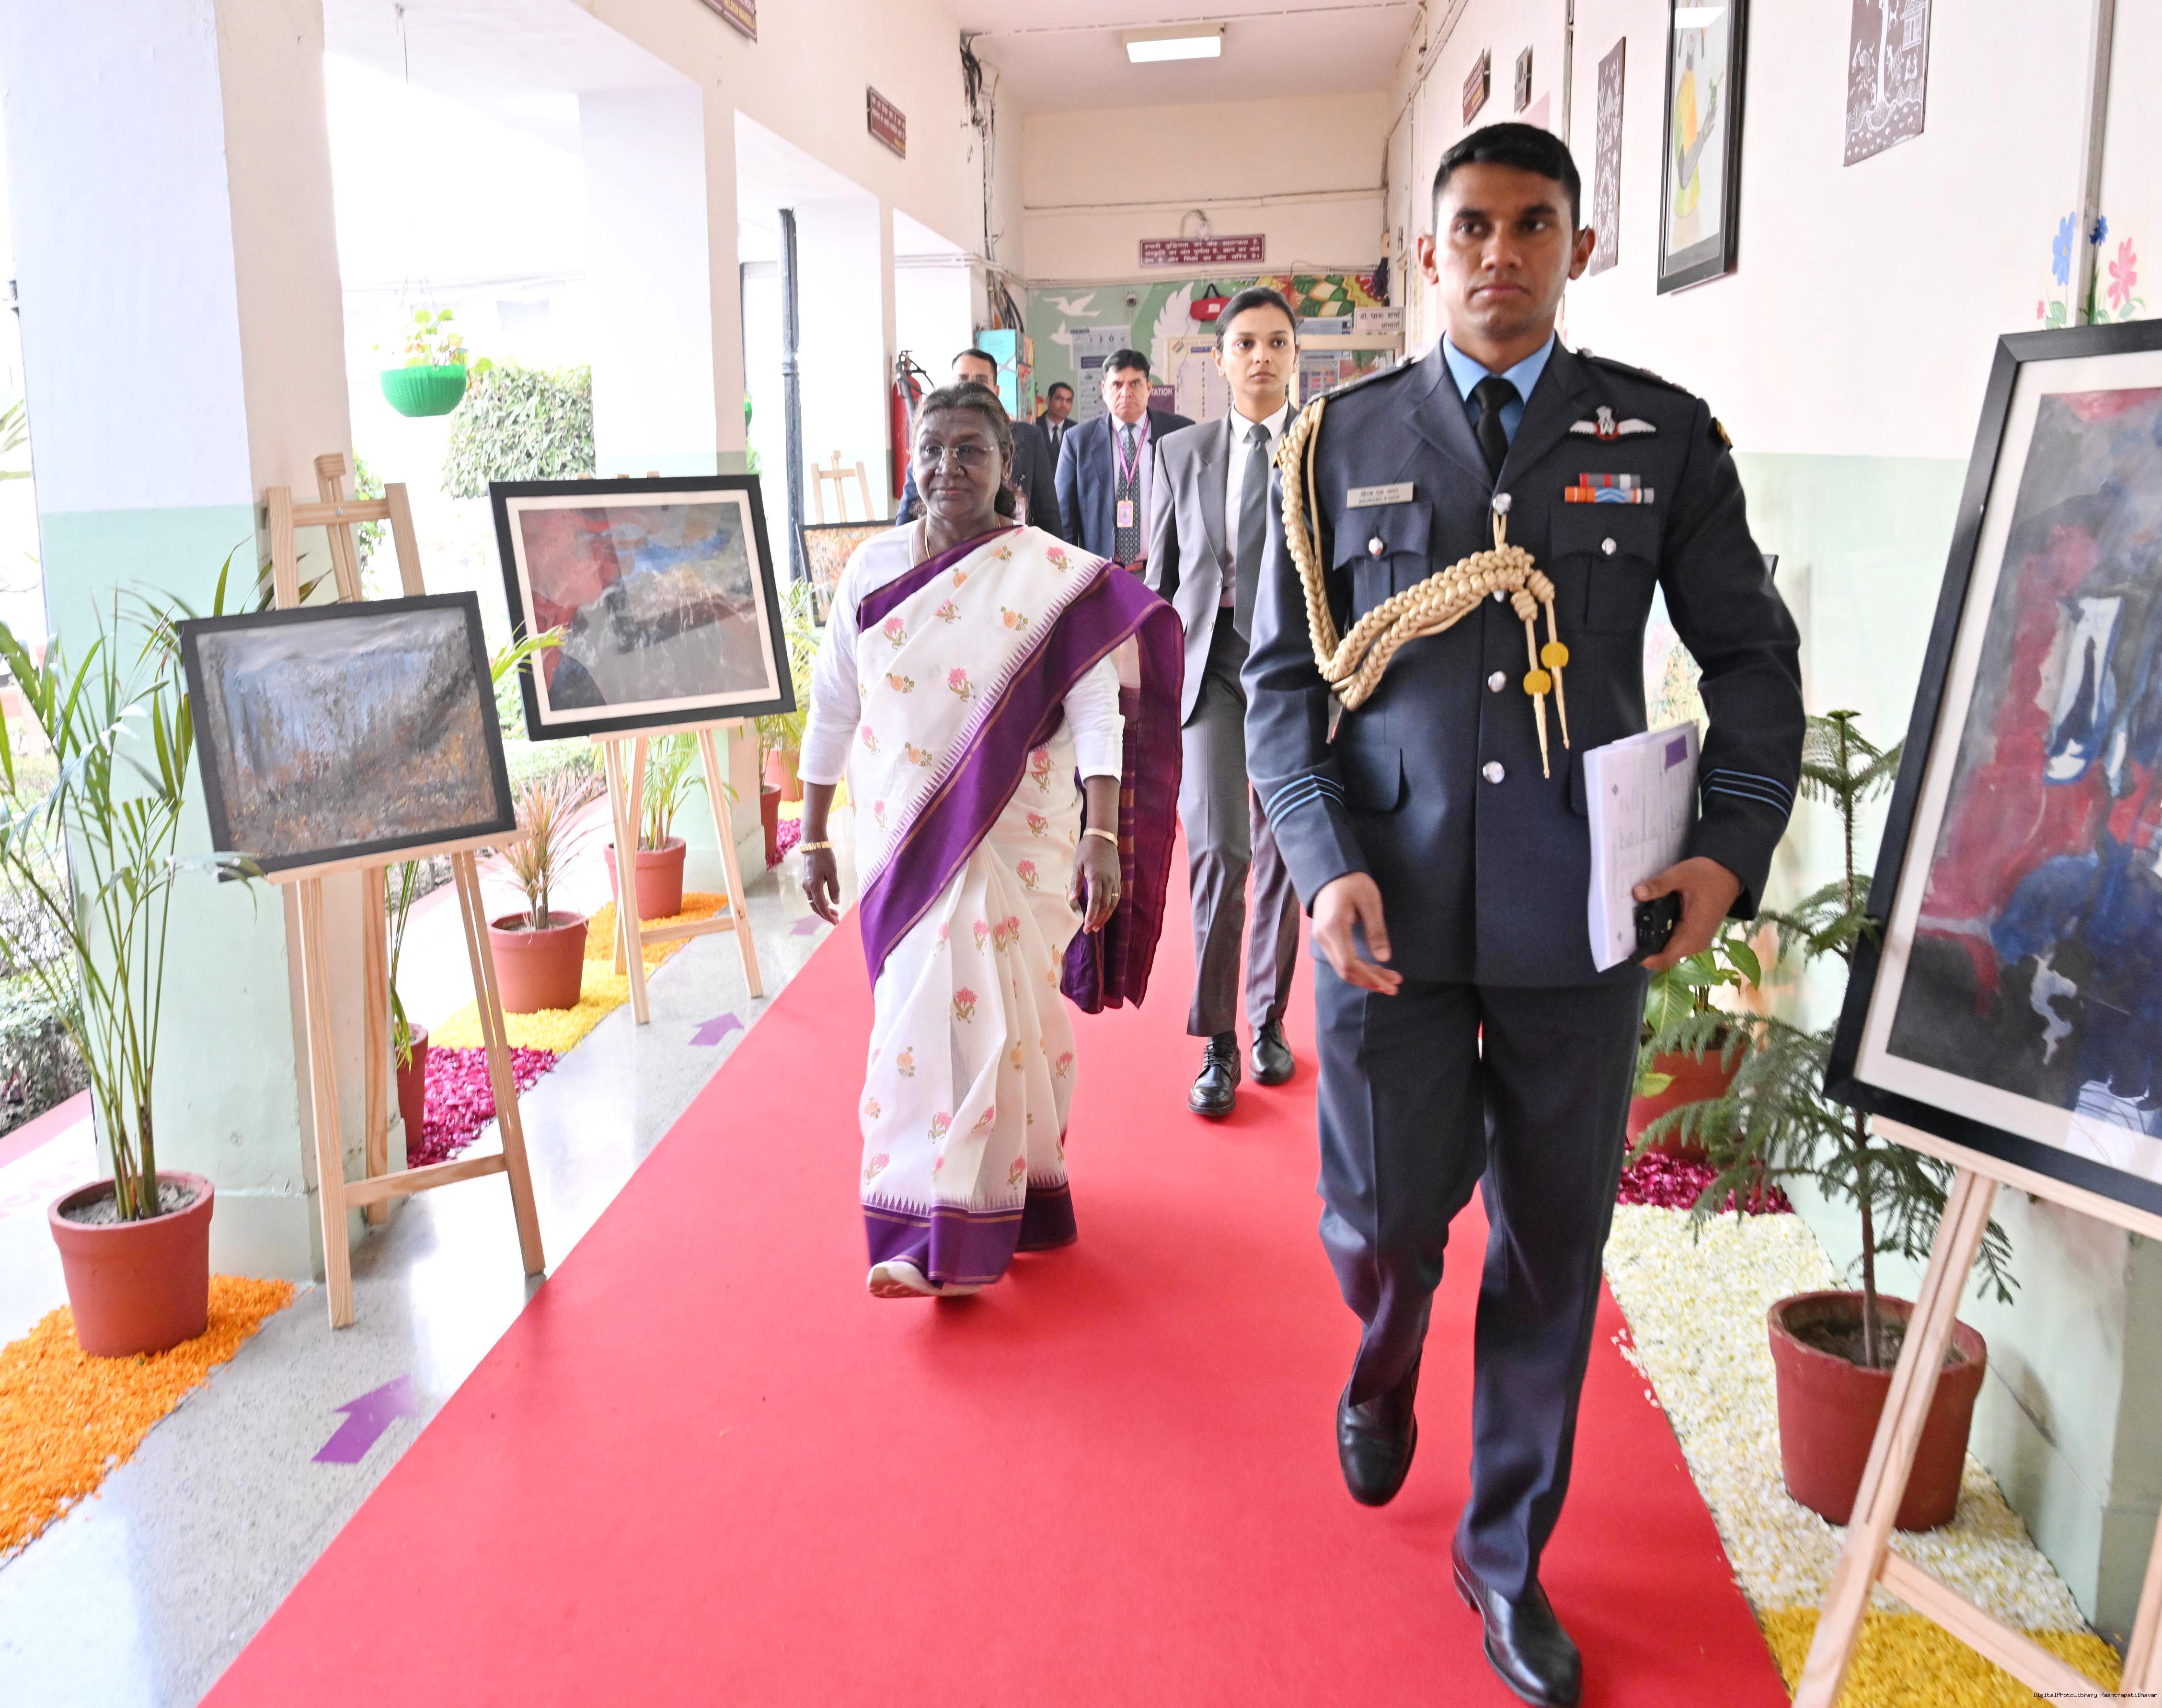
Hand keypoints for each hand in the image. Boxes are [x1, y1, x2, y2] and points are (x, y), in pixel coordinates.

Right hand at [801, 846, 840, 923]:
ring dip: (823, 908)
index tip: (835, 922)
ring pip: (813, 902)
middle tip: (836, 919)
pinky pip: (812, 895)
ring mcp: (805, 884)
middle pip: (815, 907)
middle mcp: (807, 887)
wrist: (812, 845)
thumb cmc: (824, 857)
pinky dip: (819, 901)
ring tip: (834, 912)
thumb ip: (834, 888)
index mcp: (814, 886)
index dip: (828, 915)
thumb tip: (835, 902)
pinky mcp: (806, 881)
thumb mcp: (832, 873)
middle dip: (825, 914)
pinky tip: (826, 902)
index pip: (821, 906)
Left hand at [1068, 836, 1120, 932]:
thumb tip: (1071, 900)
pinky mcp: (1118, 879)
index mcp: (1097, 877)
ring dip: (1105, 916)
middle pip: (1105, 905)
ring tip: (1097, 926)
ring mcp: (1115, 880)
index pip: (1095, 901)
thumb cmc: (1087, 849)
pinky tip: (1105, 913)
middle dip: (1097, 919)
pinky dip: (1111, 907)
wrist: (1103, 836)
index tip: (1086, 926)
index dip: (1091, 915)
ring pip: (1113, 903)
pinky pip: (1116, 897)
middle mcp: (1108, 880)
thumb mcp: (1077, 865)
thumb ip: (1075, 883)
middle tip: (1089, 930)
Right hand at [1312, 872, 1401, 993]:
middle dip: (1371, 981)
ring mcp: (1322, 939)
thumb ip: (1376, 930)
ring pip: (1343, 968)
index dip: (1370, 978)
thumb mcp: (1370, 902)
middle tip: (1394, 986)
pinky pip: (1342, 960)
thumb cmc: (1353, 883)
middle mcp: (1323, 938)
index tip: (1390, 984)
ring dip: (1366, 977)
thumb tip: (1384, 958)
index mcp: (1334, 929)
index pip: (1349, 964)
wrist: (1331, 873)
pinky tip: (1375, 970)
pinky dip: (1359, 968)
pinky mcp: (1326, 938)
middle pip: (1346, 971)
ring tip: (1389, 981)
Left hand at [1635, 856, 1742, 971]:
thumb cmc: (1707, 875)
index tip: (1627, 951)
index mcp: (1692, 934)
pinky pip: (1675, 943)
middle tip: (1625, 934)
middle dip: (1645, 948)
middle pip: (1664, 956)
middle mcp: (1695, 943)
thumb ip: (1660, 885)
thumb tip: (1637, 893)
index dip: (1645, 959)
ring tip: (1635, 927)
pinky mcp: (1696, 935)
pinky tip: (1651, 924)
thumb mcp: (1682, 875)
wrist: (1729, 873)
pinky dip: (1662, 936)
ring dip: (1653, 942)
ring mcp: (1697, 940)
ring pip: (1669, 951)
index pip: (1665, 959)